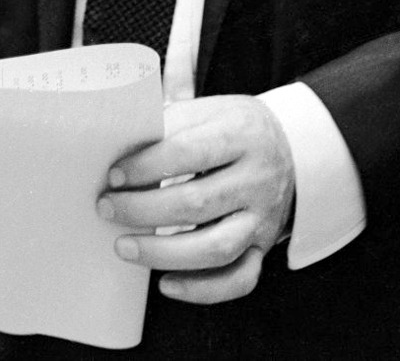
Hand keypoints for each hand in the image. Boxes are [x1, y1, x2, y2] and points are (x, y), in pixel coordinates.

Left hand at [98, 95, 294, 304]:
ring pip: (215, 248)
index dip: (146, 165)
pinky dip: (201, 289)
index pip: (188, 151)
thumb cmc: (235, 128)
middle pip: (196, 203)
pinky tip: (166, 284)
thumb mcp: (211, 109)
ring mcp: (262, 217)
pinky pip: (238, 280)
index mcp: (242, 133)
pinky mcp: (262, 247)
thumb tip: (122, 132)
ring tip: (123, 246)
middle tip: (107, 208)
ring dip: (163, 253)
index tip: (114, 174)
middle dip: (142, 210)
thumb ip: (171, 118)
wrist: (292, 149)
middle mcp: (257, 178)